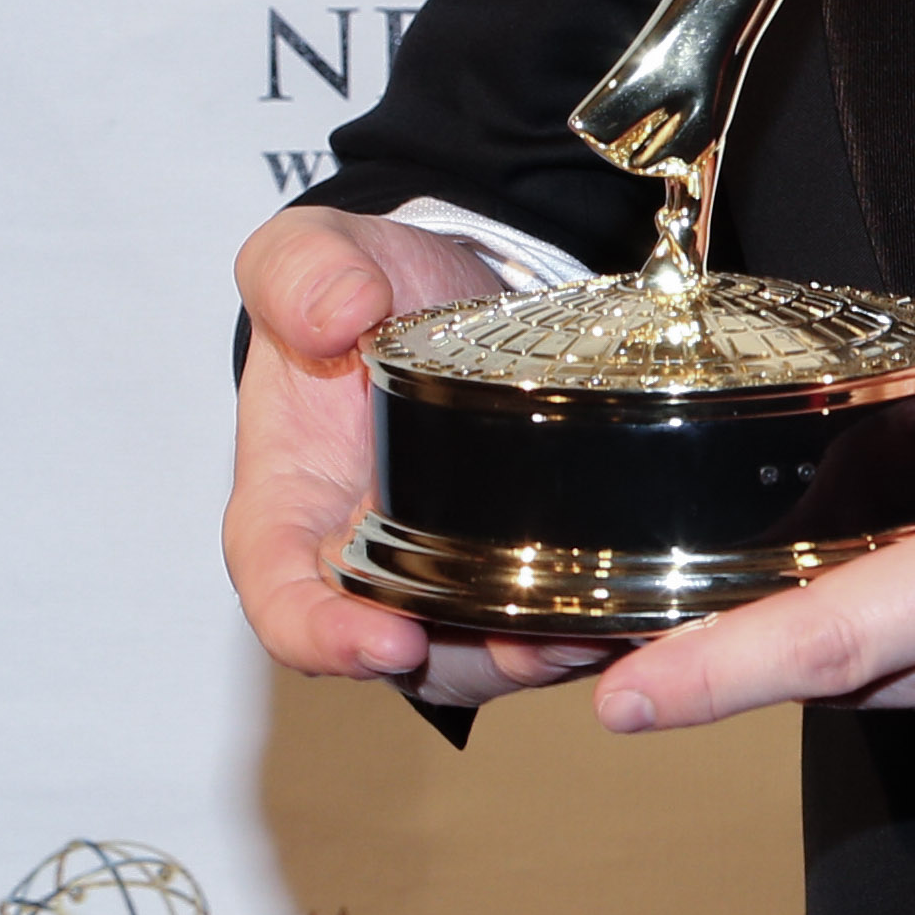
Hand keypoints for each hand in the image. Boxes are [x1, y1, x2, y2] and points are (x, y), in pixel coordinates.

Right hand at [223, 204, 623, 710]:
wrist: (442, 278)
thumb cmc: (359, 287)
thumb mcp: (312, 253)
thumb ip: (300, 272)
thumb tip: (334, 314)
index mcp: (289, 514)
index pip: (286, 606)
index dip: (329, 640)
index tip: (387, 639)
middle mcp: (363, 563)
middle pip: (402, 653)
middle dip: (464, 661)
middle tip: (524, 645)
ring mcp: (442, 569)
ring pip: (484, 650)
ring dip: (537, 653)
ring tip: (588, 631)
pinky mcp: (514, 558)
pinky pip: (542, 614)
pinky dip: (582, 621)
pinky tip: (628, 604)